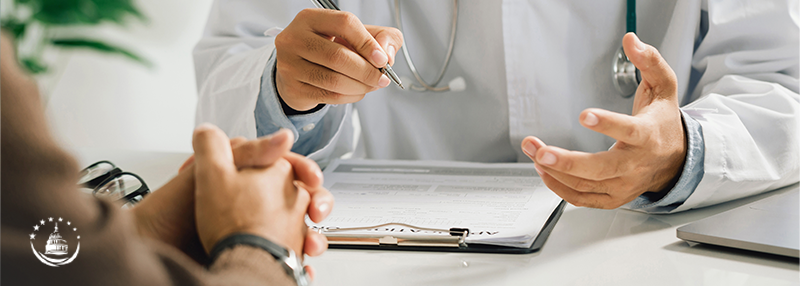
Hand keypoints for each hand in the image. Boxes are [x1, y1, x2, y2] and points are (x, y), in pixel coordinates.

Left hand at [133, 129, 332, 258]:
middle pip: (300, 198)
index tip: (312, 180)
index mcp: (244, 177)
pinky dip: (300, 263)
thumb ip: (248, 151)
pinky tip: (303, 265)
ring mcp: (254, 229)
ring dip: (313, 236)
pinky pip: (287, 258)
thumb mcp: (210, 171)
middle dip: (317, 204)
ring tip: (311, 244)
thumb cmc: (173, 212)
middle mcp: (252, 202)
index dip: (303, 171)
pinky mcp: (253, 254)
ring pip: (300, 229)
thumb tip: (284, 137)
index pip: (287, 167)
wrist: (158, 248)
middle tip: (316, 212)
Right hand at [274, 8, 402, 110]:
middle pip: (338, 56)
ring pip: (334, 80)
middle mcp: (295, 39)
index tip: (382, 58)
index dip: (367, 42)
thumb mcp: (355, 35)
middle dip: (367, 71)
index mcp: (310, 18)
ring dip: (361, 86)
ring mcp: (290, 65)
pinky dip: (351, 96)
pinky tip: (358, 91)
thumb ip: (380, 37)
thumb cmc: (329, 47)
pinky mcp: (293, 88)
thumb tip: (387, 55)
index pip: (344, 24)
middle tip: (382, 78)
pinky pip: (329, 96)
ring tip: (372, 85)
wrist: (297, 69)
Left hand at [521, 33, 685, 208]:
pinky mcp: (612, 197)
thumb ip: (649, 62)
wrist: (676, 161)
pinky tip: (543, 170)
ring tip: (533, 151)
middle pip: (601, 168)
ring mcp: (623, 184)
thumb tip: (631, 41)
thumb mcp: (663, 88)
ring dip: (554, 171)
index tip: (584, 115)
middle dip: (567, 162)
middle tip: (541, 151)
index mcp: (648, 136)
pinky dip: (559, 187)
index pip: (629, 131)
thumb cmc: (663, 124)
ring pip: (585, 185)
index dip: (607, 124)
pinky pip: (582, 198)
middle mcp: (635, 164)